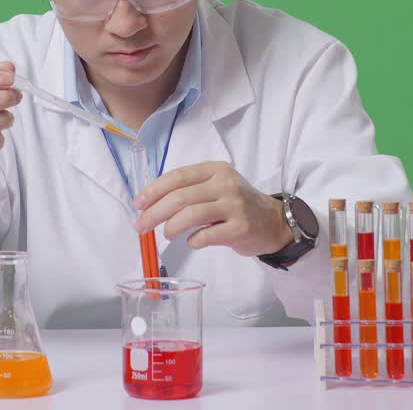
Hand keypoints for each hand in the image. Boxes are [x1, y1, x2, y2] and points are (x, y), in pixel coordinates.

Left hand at [132, 161, 292, 256]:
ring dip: (171, 227)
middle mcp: (225, 184)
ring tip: (167, 235)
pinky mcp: (240, 228)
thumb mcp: (217, 186)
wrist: (273, 221)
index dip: (154, 190)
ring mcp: (234, 206)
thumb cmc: (237, 205)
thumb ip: (190, 190)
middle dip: (154, 212)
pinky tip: (192, 242)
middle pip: (180, 197)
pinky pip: (207, 235)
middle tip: (141, 226)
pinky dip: (193, 240)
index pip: (178, 176)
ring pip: (191, 215)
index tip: (138, 203)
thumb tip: (151, 203)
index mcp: (215, 170)